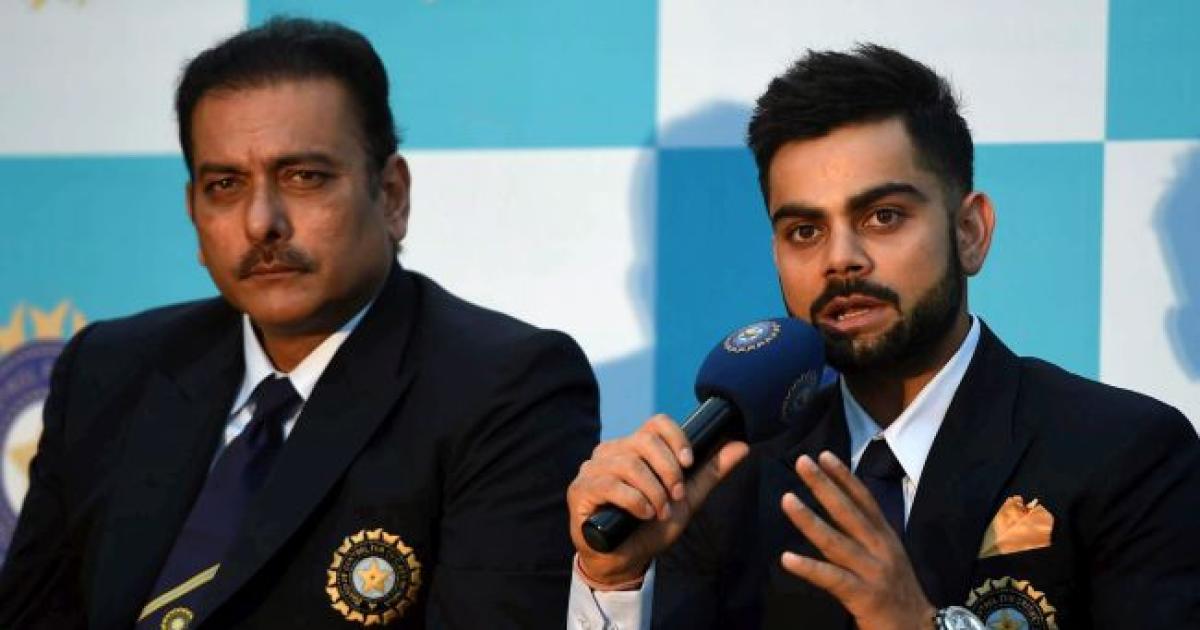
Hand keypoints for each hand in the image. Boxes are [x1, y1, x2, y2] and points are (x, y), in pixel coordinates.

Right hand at [567, 415, 748, 588]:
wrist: (624, 560)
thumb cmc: (650, 527)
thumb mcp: (685, 499)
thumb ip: (710, 472)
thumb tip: (741, 445)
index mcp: (634, 447)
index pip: (656, 423)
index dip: (676, 438)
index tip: (689, 462)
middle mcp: (611, 451)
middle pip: (644, 440)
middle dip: (668, 470)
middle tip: (676, 497)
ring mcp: (592, 469)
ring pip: (629, 464)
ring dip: (653, 491)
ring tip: (659, 511)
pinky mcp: (580, 489)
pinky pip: (610, 484)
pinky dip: (634, 500)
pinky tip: (642, 514)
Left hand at [780, 451, 934, 629]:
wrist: (920, 629)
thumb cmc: (897, 591)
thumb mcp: (887, 556)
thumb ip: (866, 535)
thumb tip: (840, 509)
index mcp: (885, 537)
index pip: (864, 500)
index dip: (844, 477)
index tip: (824, 455)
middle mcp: (880, 548)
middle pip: (848, 511)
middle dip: (824, 485)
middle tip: (801, 461)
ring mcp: (873, 571)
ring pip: (836, 541)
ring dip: (809, 519)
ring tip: (787, 500)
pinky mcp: (864, 596)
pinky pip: (832, 579)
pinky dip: (809, 568)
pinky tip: (787, 559)